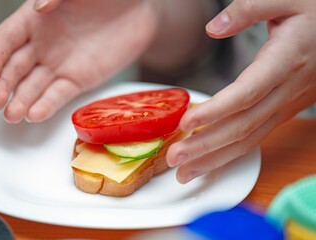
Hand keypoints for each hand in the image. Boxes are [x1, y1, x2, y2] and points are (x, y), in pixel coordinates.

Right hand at [0, 0, 159, 122]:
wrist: (138, 11)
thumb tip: (38, 9)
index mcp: (33, 20)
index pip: (4, 42)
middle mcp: (42, 45)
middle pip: (14, 70)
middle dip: (2, 87)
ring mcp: (60, 65)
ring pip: (34, 87)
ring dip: (21, 102)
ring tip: (12, 116)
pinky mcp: (79, 80)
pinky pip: (59, 95)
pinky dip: (47, 105)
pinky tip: (34, 115)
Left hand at [167, 0, 315, 182]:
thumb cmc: (314, 12)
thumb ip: (250, 8)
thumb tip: (214, 28)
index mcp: (285, 61)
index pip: (246, 93)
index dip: (216, 110)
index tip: (187, 122)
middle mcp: (285, 90)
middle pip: (242, 125)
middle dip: (206, 145)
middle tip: (174, 158)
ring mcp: (285, 105)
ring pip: (248, 139)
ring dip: (214, 158)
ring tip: (185, 173)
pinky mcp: (281, 111)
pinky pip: (254, 138)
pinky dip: (229, 153)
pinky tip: (208, 162)